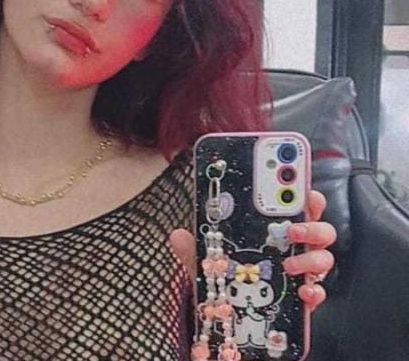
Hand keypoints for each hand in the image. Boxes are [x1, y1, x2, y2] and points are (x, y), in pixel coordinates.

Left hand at [169, 190, 336, 312]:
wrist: (230, 312)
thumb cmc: (225, 275)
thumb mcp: (207, 258)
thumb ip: (194, 246)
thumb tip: (177, 235)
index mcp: (275, 229)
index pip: (297, 206)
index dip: (305, 196)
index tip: (304, 191)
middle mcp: (295, 247)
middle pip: (320, 229)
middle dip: (311, 226)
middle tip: (292, 229)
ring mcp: (302, 272)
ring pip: (324, 258)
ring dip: (310, 259)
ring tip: (288, 265)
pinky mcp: (304, 297)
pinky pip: (318, 292)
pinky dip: (314, 292)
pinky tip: (302, 292)